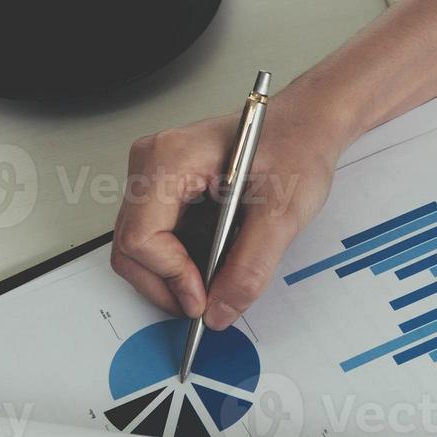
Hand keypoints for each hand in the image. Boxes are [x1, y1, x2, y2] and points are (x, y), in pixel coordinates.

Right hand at [111, 88, 353, 326]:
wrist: (306, 126)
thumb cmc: (295, 147)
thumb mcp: (283, 212)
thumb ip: (251, 266)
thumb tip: (220, 310)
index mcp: (171, 158)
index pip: (142, 236)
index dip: (171, 278)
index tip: (204, 299)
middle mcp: (151, 164)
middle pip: (131, 248)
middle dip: (167, 285)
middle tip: (209, 304)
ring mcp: (153, 178)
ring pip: (138, 249)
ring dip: (172, 278)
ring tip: (214, 283)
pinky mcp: (164, 192)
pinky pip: (154, 240)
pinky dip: (178, 264)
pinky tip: (211, 263)